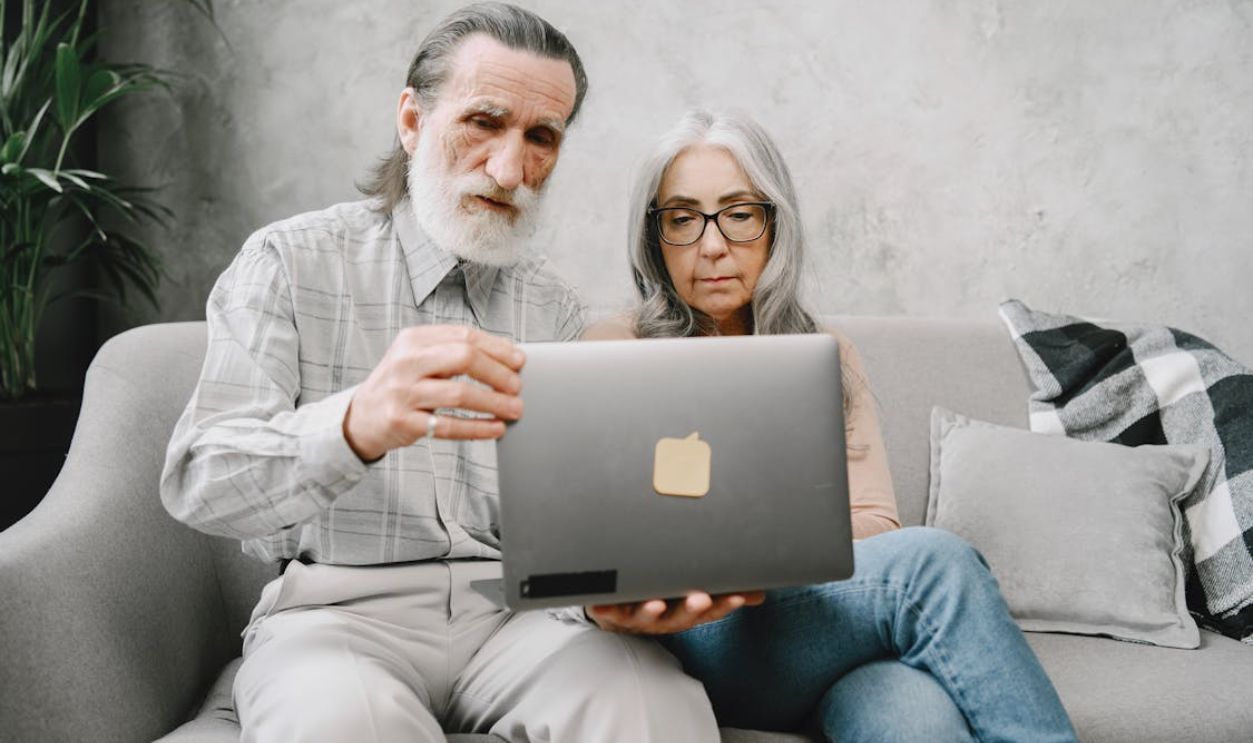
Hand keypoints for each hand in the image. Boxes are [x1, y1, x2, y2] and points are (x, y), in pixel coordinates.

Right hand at [343, 325, 524, 461]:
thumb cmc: (401, 384)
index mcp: (413, 339)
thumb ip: (454, 352)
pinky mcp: (403, 421)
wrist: (362, 416)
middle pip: (463, 358)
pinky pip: (449, 426)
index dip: (497, 348)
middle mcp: (406, 362)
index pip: (464, 336)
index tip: (519, 360)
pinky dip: (478, 428)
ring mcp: (403, 392)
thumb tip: (507, 355)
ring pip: (459, 394)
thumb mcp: (419, 358)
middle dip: (497, 373)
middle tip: (517, 386)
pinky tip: (496, 428)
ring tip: (514, 409)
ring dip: (494, 402)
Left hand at [586, 591, 765, 634]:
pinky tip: (600, 606)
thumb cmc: (660, 599)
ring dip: (650, 612)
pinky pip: (606, 612)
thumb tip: (759, 594)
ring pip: (644, 617)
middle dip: (690, 609)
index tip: (735, 595)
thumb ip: (723, 592)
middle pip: (679, 617)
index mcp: (684, 613)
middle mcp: (663, 619)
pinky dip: (603, 609)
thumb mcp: (692, 597)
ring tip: (655, 604)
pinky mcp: (609, 613)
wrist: (615, 613)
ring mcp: (636, 618)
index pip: (709, 612)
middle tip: (701, 598)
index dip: (723, 605)